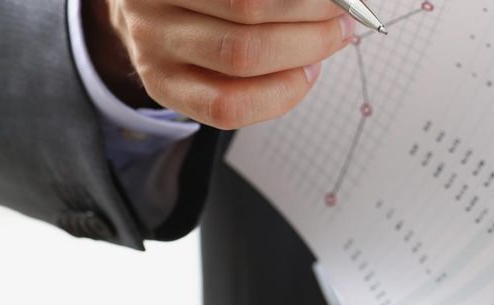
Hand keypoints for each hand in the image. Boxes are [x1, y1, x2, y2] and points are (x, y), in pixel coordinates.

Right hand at [85, 0, 354, 128]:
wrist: (151, 9)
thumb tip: (339, 2)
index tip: (338, 0)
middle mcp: (152, 6)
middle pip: (248, 10)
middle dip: (311, 18)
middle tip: (341, 18)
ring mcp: (152, 49)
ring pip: (242, 57)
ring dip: (305, 50)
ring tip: (330, 40)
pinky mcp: (163, 89)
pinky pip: (230, 105)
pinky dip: (281, 92)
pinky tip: (303, 73)